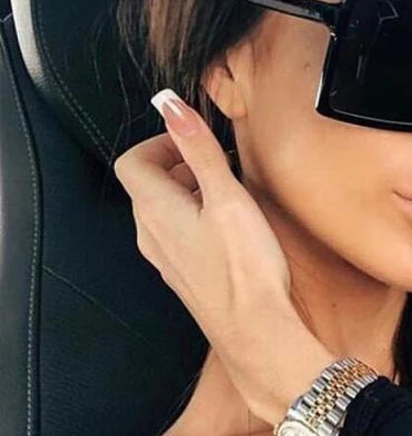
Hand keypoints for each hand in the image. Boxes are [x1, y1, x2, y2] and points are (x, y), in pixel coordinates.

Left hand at [113, 88, 334, 423]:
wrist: (254, 331)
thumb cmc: (244, 268)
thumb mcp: (226, 197)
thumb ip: (198, 148)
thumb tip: (170, 105)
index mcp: (155, 209)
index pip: (133, 161)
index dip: (160, 143)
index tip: (194, 140)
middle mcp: (151, 234)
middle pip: (147, 185)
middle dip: (179, 164)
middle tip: (217, 163)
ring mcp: (164, 258)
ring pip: (163, 210)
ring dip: (189, 191)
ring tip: (227, 193)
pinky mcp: (182, 275)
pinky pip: (176, 234)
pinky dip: (195, 217)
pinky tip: (228, 228)